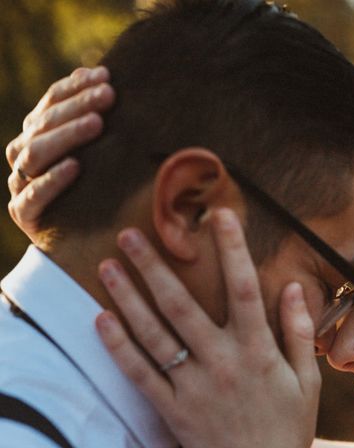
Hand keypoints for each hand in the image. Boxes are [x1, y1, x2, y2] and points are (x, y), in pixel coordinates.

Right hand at [6, 66, 114, 235]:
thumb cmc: (98, 194)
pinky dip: (53, 180)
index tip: (105, 75)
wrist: (80, 247)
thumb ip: (100, 126)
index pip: (50, 102)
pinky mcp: (24, 215)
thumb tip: (112, 83)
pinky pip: (33, 196)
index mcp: (37, 135)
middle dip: (77, 105)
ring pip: (34, 153)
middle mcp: (24, 156)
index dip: (74, 86)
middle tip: (108, 95)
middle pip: (44, 123)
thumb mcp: (103, 159)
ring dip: (67, 135)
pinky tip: (76, 167)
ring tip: (97, 124)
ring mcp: (21, 185)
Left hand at [95, 209, 319, 447]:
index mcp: (258, 353)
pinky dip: (119, 347)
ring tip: (107, 265)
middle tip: (131, 234)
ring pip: (154, 335)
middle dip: (155, 267)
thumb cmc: (288, 431)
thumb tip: (290, 288)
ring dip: (128, 298)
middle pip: (183, 306)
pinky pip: (140, 374)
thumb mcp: (307, 381)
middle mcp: (222, 364)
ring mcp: (193, 387)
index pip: (244, 291)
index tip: (219, 215)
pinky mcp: (172, 409)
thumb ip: (297, 333)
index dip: (232, 250)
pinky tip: (101, 320)